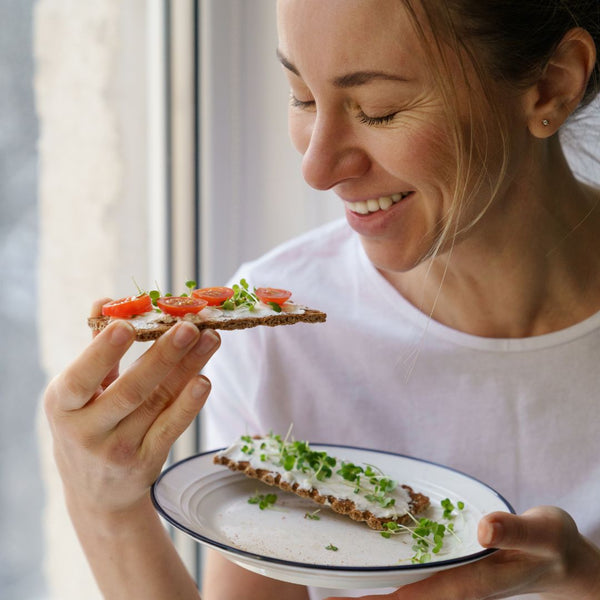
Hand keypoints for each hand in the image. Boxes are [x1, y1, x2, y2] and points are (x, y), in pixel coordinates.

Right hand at [44, 299, 219, 515]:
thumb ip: (95, 348)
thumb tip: (106, 301)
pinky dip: (189, 404)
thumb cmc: (86, 424)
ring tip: (210, 339)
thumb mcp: (77, 393)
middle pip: (131, 390)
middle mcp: (87, 431)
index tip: (127, 325)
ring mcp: (119, 450)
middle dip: (163, 356)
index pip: (82, 378)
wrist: (95, 492)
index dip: (103, 352)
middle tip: (189, 326)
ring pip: (158, 403)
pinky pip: (171, 428)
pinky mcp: (146, 461)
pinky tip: (204, 380)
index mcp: (63, 405)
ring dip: (188, 368)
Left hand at [328, 507, 599, 599]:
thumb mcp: (541, 532)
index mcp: (472, 580)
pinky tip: (371, 558)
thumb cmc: (551, 544)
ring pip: (405, 585)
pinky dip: (389, 567)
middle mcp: (455, 581)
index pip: (417, 596)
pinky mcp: (450, 562)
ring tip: (332, 586)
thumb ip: (514, 531)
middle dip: (366, 598)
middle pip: (402, 596)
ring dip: (373, 587)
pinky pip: (414, 569)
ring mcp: (451, 574)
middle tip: (324, 596)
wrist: (558, 556)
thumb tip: (484, 529)